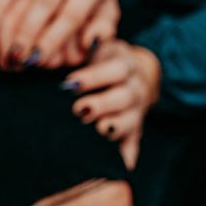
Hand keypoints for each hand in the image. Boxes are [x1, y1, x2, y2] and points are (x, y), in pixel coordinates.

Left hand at [63, 40, 161, 168]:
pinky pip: (133, 144)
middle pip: (123, 97)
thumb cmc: (101, 59)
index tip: (71, 83)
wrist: (130, 72)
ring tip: (98, 131)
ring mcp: (135, 111)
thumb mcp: (98, 45)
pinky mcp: (134, 130)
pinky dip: (127, 157)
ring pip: (130, 121)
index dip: (94, 77)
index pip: (113, 70)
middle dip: (102, 104)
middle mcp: (133, 88)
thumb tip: (87, 37)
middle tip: (79, 110)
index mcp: (124, 65)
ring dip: (114, 127)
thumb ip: (89, 40)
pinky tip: (122, 168)